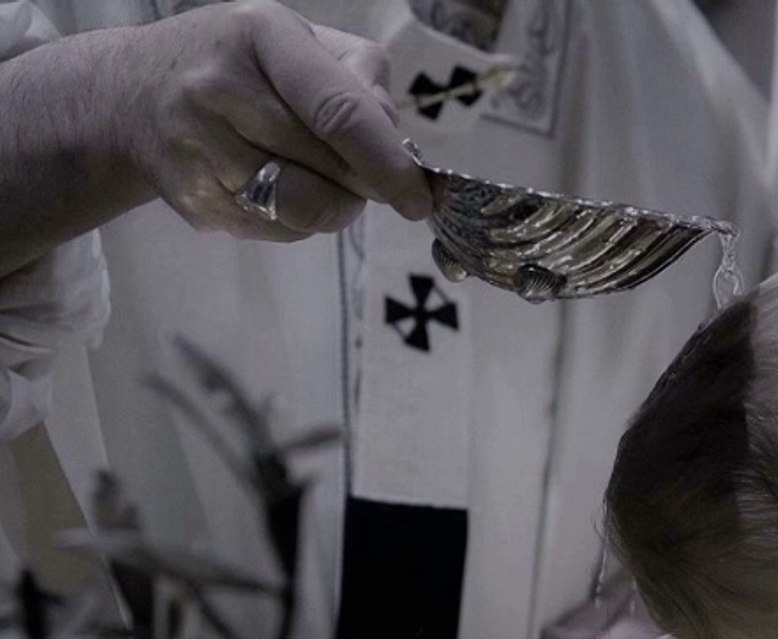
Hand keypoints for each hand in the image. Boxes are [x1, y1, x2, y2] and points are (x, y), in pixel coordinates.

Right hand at [114, 1, 430, 240]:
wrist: (128, 97)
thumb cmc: (237, 62)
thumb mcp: (296, 39)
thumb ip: (358, 76)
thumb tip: (394, 140)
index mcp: (260, 36)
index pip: (337, 110)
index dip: (386, 160)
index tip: (419, 196)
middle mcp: (220, 90)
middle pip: (327, 166)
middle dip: (367, 183)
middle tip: (378, 179)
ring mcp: (200, 152)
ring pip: (305, 208)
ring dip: (337, 206)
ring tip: (329, 180)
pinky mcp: (196, 203)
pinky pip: (279, 231)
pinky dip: (301, 220)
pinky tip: (284, 186)